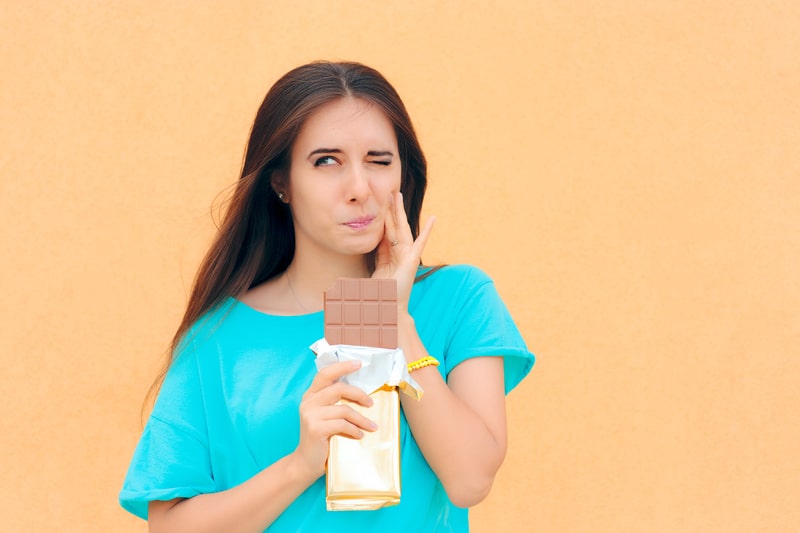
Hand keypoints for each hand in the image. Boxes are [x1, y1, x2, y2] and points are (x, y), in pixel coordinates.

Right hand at [293, 360, 377, 476]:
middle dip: (358, 394)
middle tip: (371, 403)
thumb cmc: (321, 438)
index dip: (342, 367)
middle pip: (338, 388)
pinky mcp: (315, 428)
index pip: (325, 374)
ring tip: (372, 426)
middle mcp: (308, 402)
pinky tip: (360, 435)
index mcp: (311, 395)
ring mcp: (310, 415)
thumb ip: (334, 402)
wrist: (305, 462)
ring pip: (343, 409)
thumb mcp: (325, 416)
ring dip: (361, 418)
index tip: (358, 363)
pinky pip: (342, 424)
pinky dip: (355, 429)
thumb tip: (361, 393)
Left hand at [373, 191, 434, 307]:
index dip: (381, 219)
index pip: (383, 234)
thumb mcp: (369, 277)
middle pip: (392, 227)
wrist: (388, 309)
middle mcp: (398, 254)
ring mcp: (406, 256)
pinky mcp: (412, 260)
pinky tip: (433, 218)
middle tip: (389, 193)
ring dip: (400, 212)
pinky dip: (427, 231)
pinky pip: (420, 242)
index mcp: (387, 257)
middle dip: (390, 210)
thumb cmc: (379, 297)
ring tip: (398, 196)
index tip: (379, 204)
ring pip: (401, 229)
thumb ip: (365, 269)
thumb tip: (346, 273)